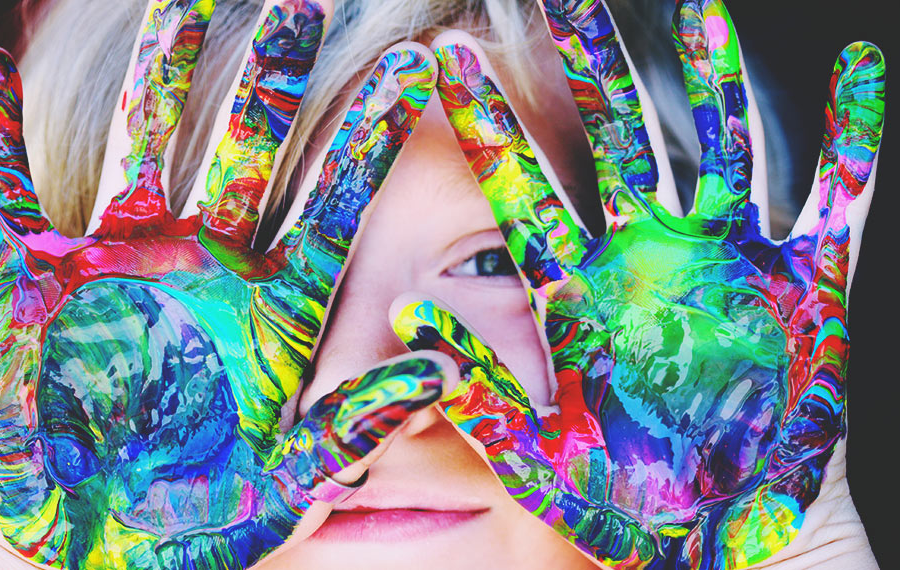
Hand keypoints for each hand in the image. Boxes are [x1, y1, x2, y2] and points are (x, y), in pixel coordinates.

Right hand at [0, 1, 442, 567]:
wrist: (90, 544)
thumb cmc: (195, 520)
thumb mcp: (284, 485)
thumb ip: (355, 426)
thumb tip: (443, 368)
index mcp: (268, 307)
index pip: (332, 206)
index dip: (369, 138)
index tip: (415, 65)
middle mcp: (201, 264)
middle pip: (245, 148)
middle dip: (270, 73)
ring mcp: (120, 259)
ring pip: (142, 141)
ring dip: (156, 70)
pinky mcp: (37, 279)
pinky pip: (9, 192)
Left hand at [390, 0, 884, 567]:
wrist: (725, 541)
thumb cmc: (629, 507)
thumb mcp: (539, 456)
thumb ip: (478, 390)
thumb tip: (404, 325)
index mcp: (582, 290)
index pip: (521, 188)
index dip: (484, 122)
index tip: (439, 56)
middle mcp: (650, 257)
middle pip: (613, 137)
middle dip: (589, 61)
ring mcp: (728, 261)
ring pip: (719, 143)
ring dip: (714, 74)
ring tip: (698, 1)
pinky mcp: (807, 283)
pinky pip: (838, 197)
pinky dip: (855, 136)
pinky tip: (863, 67)